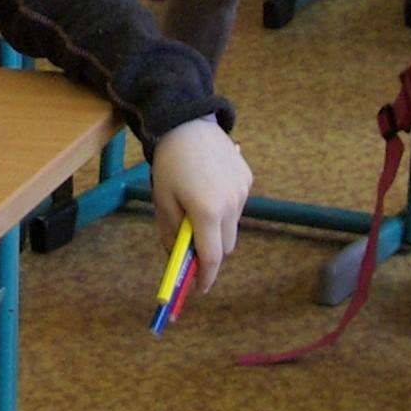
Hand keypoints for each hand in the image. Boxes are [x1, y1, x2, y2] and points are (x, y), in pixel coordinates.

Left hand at [148, 117, 253, 296]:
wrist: (187, 122)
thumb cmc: (170, 162)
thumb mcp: (162, 200)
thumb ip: (170, 233)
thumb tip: (176, 258)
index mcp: (207, 211)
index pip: (212, 257)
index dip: (205, 276)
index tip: (199, 288)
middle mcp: (231, 204)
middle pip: (226, 246)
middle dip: (210, 251)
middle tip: (190, 245)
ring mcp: (243, 191)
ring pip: (232, 226)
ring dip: (216, 227)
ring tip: (195, 202)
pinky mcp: (248, 179)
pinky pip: (237, 205)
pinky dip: (224, 207)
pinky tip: (208, 185)